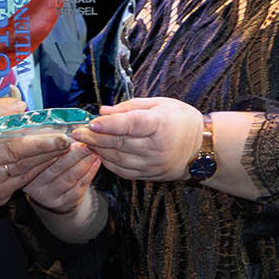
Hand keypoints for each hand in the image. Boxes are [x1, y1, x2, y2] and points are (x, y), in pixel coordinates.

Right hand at [0, 98, 73, 228]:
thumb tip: (18, 103)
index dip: (2, 111)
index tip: (22, 107)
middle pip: (10, 147)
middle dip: (40, 142)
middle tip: (62, 136)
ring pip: (22, 165)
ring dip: (47, 154)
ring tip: (64, 143)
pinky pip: (24, 177)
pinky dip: (40, 166)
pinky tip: (52, 157)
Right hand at [23, 140, 100, 213]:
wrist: (52, 194)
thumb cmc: (46, 165)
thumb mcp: (39, 153)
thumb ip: (43, 140)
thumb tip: (55, 123)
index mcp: (24, 170)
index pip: (37, 157)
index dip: (52, 146)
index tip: (65, 136)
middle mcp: (34, 186)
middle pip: (56, 167)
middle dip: (73, 153)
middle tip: (85, 141)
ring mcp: (49, 196)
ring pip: (70, 176)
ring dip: (84, 161)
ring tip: (93, 149)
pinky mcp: (64, 203)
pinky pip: (80, 185)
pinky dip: (90, 171)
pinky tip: (96, 161)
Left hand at [73, 96, 202, 180]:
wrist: (202, 147)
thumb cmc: (180, 119)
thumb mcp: (159, 104)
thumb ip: (129, 107)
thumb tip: (102, 111)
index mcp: (161, 124)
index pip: (131, 124)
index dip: (109, 124)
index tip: (92, 122)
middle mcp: (157, 147)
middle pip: (120, 143)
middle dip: (95, 137)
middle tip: (76, 132)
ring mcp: (154, 164)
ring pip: (118, 158)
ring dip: (98, 150)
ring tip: (84, 141)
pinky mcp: (151, 175)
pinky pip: (124, 171)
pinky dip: (109, 162)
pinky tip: (100, 153)